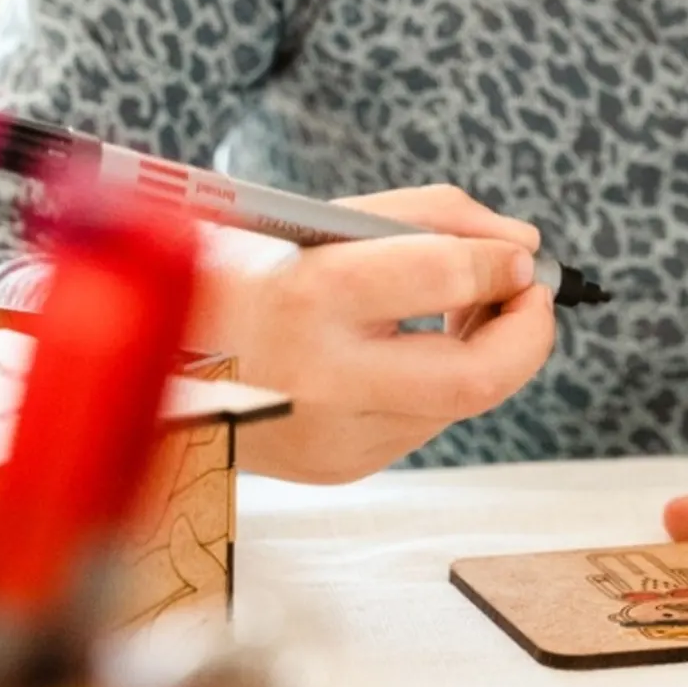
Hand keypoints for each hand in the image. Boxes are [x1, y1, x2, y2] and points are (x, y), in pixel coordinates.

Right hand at [188, 185, 555, 483]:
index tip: (520, 255)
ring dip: (485, 352)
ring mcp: (332, 436)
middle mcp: (322, 377)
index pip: (444, 279)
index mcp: (309, 296)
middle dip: (529, 335)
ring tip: (469, 309)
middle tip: (534, 296)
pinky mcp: (339, 467)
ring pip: (457, 403)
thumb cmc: (247, 270)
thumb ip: (433, 219)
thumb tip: (523, 246)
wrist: (154, 351)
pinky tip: (411, 348)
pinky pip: (421, 422)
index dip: (501, 264)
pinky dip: (437, 380)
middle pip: (476, 377)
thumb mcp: (328, 219)